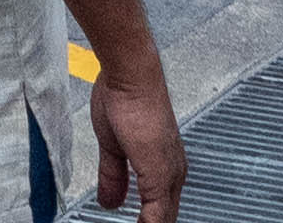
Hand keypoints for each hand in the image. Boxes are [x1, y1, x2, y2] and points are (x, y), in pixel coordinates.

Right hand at [90, 63, 188, 220]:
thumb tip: (109, 201)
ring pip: (165, 220)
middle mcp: (173, 173)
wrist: (131, 75)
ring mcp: (169, 175)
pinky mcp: (161, 175)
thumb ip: (113, 176)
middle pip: (166, 218)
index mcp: (164, 165)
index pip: (160, 210)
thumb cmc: (124, 96)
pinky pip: (158, 217)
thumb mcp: (112, 145)